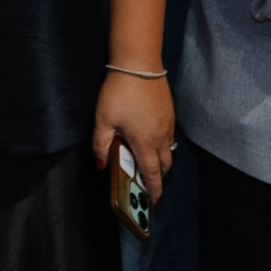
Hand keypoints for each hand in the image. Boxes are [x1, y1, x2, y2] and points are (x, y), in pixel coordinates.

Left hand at [93, 71, 175, 204]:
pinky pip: (169, 137)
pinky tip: (151, 138)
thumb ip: (100, 145)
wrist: (139, 67)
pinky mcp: (170, 114)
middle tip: (149, 182)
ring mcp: (168, 126)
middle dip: (158, 177)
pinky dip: (163, 145)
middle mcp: (161, 138)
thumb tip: (100, 165)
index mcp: (145, 143)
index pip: (152, 174)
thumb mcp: (103, 120)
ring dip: (161, 161)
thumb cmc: (118, 94)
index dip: (153, 190)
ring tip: (149, 162)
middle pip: (164, 165)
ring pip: (169, 151)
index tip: (154, 202)